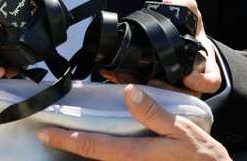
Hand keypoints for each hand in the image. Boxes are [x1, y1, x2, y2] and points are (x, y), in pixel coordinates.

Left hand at [39, 85, 229, 160]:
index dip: (66, 140)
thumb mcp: (182, 129)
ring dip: (83, 153)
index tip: (45, 133)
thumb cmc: (201, 157)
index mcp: (136, 155)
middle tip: (48, 135)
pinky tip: (95, 147)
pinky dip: (101, 156)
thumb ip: (154, 113)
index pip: (93, 147)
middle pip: (91, 159)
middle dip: (69, 148)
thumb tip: (128, 92)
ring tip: (66, 139)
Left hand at [102, 0, 221, 96]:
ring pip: (157, 96)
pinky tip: (112, 74)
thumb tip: (169, 2)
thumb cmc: (190, 33)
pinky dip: (125, 82)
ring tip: (123, 76)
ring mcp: (171, 89)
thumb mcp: (193, 17)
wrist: (180, 42)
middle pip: (181, 94)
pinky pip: (139, 91)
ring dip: (139, 88)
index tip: (188, 78)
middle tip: (150, 81)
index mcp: (204, 68)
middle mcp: (190, 84)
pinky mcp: (152, 90)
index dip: (202, 81)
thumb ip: (186, 6)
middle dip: (164, 90)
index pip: (210, 80)